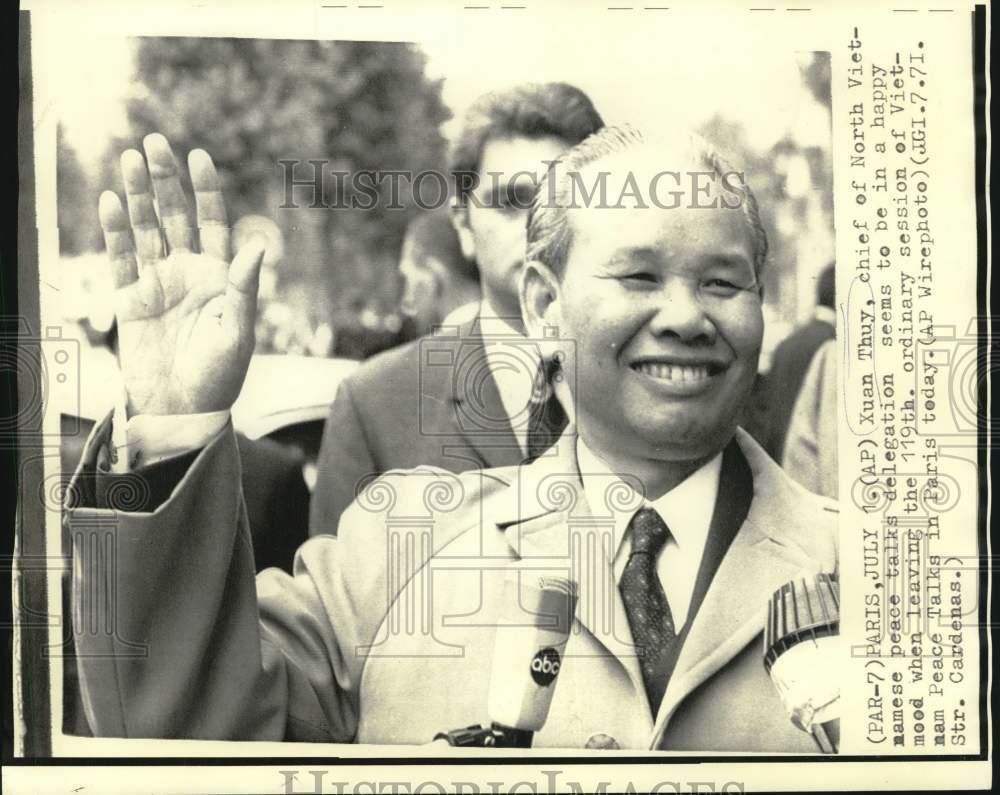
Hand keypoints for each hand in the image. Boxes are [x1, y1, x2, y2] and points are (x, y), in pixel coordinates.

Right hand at [99, 134, 265, 415]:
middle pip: (174, 215)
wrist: (182, 410)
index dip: (204, 190)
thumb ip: (245, 288)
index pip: (211, 222)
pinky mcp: (130, 299)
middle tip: (154, 142)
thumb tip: (257, 245)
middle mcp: (187, 272)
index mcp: (219, 276)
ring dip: (138, 195)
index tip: (198, 155)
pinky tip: (111, 201)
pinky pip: (121, 258)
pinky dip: (115, 231)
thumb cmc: (220, 376)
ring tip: (129, 158)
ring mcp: (157, 283)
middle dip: (166, 180)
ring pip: (145, 228)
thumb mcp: (238, 332)